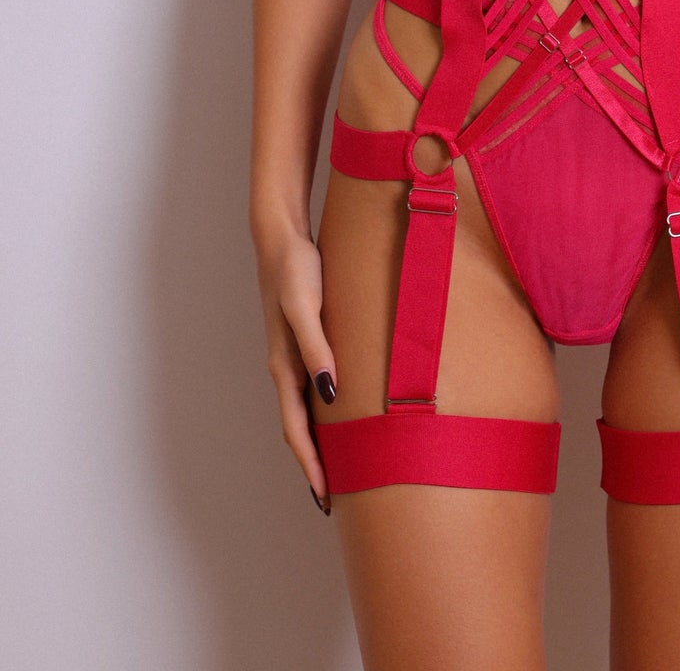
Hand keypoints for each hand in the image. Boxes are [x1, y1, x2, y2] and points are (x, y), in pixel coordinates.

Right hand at [254, 223, 338, 510]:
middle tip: (333, 500)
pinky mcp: (302, 343)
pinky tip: (338, 417)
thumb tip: (331, 394)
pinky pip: (310, 390)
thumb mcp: (306, 309)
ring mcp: (292, 357)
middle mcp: (285, 368)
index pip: (296, 429)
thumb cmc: (295, 271)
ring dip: (317, 443)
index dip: (311, 464)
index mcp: (283, 366)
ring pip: (303, 413)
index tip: (324, 497)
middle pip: (298, 429)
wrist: (281, 239)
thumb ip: (317, 349)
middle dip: (313, 465)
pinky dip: (321, 414)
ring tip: (337, 470)